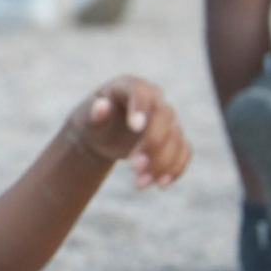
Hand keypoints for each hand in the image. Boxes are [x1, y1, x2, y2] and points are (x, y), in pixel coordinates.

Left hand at [65, 77, 190, 189]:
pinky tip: (161, 184)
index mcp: (130, 86)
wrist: (102, 134)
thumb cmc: (92, 120)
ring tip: (139, 184)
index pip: (141, 92)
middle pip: (164, 117)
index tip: (135, 127)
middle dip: (153, 143)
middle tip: (135, 166)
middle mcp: (154, 99)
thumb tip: (101, 106)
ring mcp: (167, 119)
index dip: (141, 107)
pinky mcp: (175, 137)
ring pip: (176, 137)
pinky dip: (176, 168)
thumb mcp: (86, 117)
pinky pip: (184, 151)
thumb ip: (94, 113)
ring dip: (162, 163)